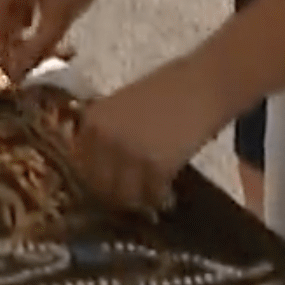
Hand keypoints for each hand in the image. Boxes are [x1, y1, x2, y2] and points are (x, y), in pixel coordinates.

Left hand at [75, 53, 242, 213]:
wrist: (203, 84)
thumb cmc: (166, 92)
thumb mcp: (121, 107)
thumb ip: (105, 135)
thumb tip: (97, 171)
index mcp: (92, 121)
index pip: (81, 168)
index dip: (96, 180)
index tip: (109, 186)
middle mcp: (105, 138)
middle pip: (100, 187)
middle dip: (115, 194)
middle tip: (131, 195)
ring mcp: (129, 154)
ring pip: (125, 197)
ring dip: (137, 199)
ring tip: (149, 194)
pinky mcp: (157, 166)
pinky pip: (152, 195)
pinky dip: (160, 196)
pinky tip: (167, 188)